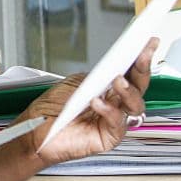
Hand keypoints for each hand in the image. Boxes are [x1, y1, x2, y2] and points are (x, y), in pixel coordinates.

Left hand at [22, 37, 156, 167]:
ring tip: (118, 80)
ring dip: (128, 91)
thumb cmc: (50, 111)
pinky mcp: (109, 137)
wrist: (34, 132)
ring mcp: (114, 122)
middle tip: (141, 56)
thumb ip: (95, 76)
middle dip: (142, 69)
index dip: (140, 59)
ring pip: (135, 106)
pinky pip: (117, 123)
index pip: (130, 74)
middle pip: (138, 88)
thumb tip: (112, 65)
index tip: (147, 44)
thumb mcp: (73, 84)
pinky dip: (109, 110)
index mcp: (108, 91)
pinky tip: (97, 102)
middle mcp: (115, 105)